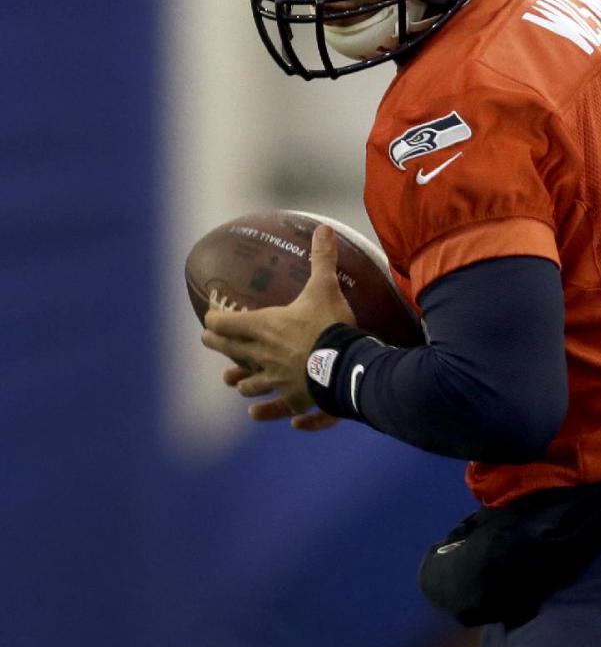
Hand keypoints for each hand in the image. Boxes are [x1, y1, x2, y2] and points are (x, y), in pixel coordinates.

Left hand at [202, 224, 354, 422]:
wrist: (345, 366)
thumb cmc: (329, 325)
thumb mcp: (325, 288)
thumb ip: (322, 259)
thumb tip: (324, 229)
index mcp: (264, 328)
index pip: (226, 325)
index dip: (215, 320)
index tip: (209, 319)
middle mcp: (263, 357)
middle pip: (231, 353)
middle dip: (218, 346)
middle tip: (208, 341)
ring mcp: (278, 382)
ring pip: (250, 385)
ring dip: (242, 383)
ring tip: (236, 384)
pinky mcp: (296, 400)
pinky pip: (282, 409)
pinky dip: (275, 412)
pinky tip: (273, 417)